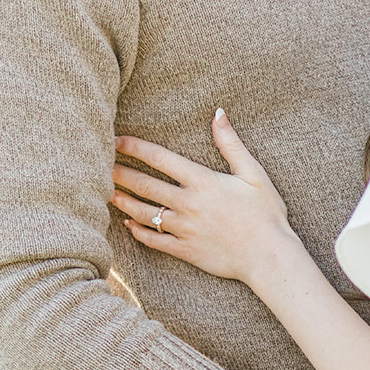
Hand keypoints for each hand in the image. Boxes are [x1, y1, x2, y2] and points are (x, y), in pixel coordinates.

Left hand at [112, 111, 294, 286]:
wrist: (268, 256)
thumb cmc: (265, 214)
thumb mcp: (253, 173)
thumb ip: (231, 143)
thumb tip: (218, 113)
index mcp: (202, 181)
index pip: (159, 158)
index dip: (134, 147)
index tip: (116, 141)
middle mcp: (188, 204)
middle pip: (145, 185)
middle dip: (121, 174)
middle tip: (101, 167)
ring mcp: (185, 229)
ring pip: (146, 214)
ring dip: (125, 202)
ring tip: (110, 194)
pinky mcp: (186, 251)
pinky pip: (155, 241)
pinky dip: (139, 232)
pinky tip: (128, 225)